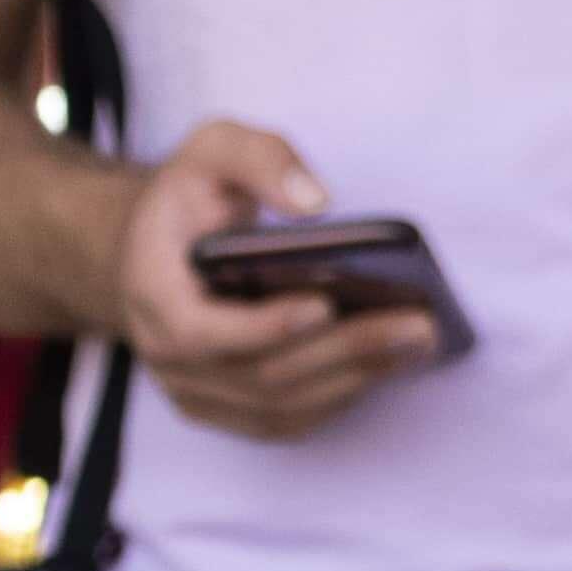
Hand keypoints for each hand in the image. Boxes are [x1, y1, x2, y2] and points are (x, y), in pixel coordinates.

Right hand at [110, 119, 439, 444]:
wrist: (154, 250)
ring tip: (419, 342)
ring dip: (355, 378)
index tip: (325, 304)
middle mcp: (166, 356)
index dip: (264, 326)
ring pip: (280, 406)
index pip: (201, 331)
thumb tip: (316, 202)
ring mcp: (194, 392)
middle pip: (260, 375)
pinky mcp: (224, 410)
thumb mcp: (212, 149)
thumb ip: (258, 158)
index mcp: (152, 292)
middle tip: (418, 324)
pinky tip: (391, 364)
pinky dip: (340, 397)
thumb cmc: (192, 199)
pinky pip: (286, 421)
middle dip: (343, 351)